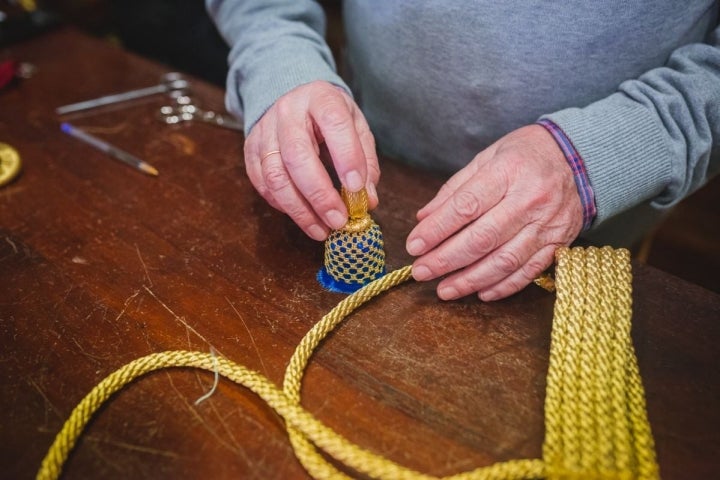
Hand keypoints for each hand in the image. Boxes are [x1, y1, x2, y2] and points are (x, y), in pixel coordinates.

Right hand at [244, 81, 379, 240]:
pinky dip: (282, 205)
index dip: (346, 157)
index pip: (333, 123)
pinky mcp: (251, 149)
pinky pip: (262, 183)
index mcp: (321, 98)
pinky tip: (302, 215)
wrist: (293, 96)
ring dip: (299, 209)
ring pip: (275, 175)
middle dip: (319, 195)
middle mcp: (288, 111)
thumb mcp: (356, 127)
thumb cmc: (330, 116)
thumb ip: (365, 161)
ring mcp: (265, 130)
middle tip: (338, 220)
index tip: (357, 189)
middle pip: (297, 156)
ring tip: (321, 229)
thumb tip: (368, 200)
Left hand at [406, 125, 583, 300]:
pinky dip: (503, 287)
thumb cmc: (524, 156)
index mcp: (507, 171)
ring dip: (470, 280)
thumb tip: (423, 220)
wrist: (579, 157)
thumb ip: (454, 190)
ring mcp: (547, 224)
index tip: (414, 246)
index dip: (436, 230)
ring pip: (504, 261)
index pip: (465, 207)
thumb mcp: (487, 158)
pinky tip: (480, 292)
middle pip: (482, 238)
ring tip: (445, 289)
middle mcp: (530, 199)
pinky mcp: (559, 243)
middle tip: (421, 272)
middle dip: (446, 260)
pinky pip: (528, 271)